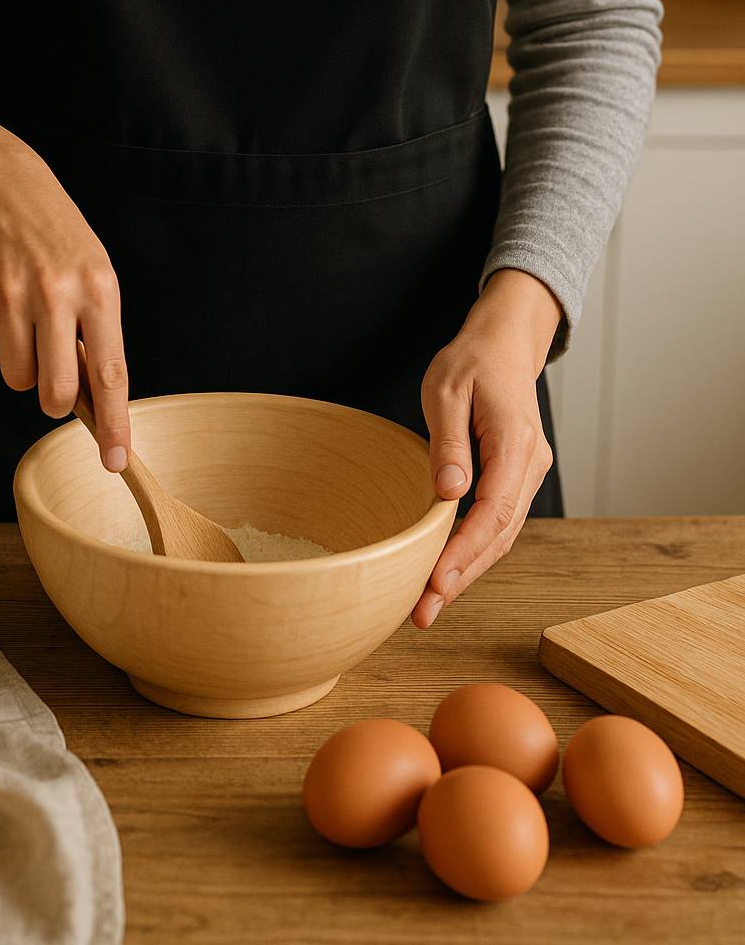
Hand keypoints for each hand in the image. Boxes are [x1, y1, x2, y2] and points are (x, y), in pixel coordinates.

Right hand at [0, 112, 130, 469]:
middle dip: (54, 400)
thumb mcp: (93, 273)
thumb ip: (96, 332)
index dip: (114, 424)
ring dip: (22, 367)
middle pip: (55, 391)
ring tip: (26, 325)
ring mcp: (8, 293)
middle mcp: (54, 292)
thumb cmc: (56, 237)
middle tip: (54, 382)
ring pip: (15, 377)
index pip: (110, 372)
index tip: (117, 462)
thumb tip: (95, 401)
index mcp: (97, 288)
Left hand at [410, 268, 561, 628]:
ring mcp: (529, 471)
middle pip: (501, 534)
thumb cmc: (471, 361)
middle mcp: (531, 463)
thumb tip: (450, 493)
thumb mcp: (445, 391)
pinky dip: (475, 548)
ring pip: (502, 534)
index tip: (436, 582)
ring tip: (429, 603)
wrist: (502, 343)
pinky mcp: (518, 476)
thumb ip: (448, 443)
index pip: (493, 510)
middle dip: (463, 576)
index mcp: (515, 441)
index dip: (464, 551)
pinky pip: (499, 520)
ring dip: (469, 569)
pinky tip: (447, 570)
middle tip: (423, 611)